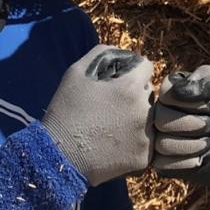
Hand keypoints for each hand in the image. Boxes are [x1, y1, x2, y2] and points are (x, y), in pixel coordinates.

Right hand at [41, 44, 153, 186]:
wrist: (57, 157)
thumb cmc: (65, 111)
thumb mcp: (76, 72)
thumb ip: (103, 53)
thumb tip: (122, 52)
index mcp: (130, 86)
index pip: (146, 66)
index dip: (133, 71)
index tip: (120, 81)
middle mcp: (144, 109)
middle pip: (149, 93)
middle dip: (136, 95)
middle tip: (112, 107)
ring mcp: (147, 136)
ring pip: (151, 118)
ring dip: (138, 118)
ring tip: (113, 127)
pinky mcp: (144, 157)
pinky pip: (147, 142)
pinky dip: (136, 142)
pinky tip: (116, 144)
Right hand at [152, 65, 209, 190]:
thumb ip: (208, 77)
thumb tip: (177, 91)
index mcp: (178, 88)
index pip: (167, 92)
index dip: (195, 102)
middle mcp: (164, 111)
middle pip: (161, 118)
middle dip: (198, 124)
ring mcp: (162, 138)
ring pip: (162, 143)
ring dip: (197, 144)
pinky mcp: (164, 165)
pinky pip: (164, 165)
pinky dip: (191, 162)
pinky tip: (204, 157)